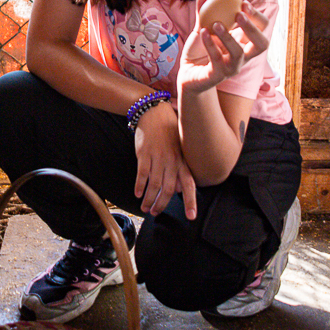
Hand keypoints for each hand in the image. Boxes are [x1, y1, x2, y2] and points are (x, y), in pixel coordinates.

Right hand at [133, 100, 196, 218]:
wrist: (155, 112)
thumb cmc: (168, 132)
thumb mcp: (179, 150)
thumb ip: (180, 170)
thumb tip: (180, 190)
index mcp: (182, 161)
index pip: (189, 185)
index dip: (191, 201)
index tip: (191, 216)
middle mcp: (172, 161)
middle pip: (169, 189)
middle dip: (162, 205)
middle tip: (155, 213)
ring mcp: (158, 157)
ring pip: (155, 185)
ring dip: (150, 199)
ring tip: (145, 208)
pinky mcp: (144, 153)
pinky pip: (142, 174)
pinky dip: (140, 186)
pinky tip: (138, 193)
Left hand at [178, 0, 269, 94]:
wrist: (187, 72)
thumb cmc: (199, 50)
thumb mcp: (201, 29)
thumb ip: (203, 13)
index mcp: (244, 42)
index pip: (262, 28)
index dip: (257, 16)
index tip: (243, 3)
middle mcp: (243, 56)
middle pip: (262, 44)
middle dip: (252, 28)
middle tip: (238, 14)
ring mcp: (232, 67)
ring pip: (238, 53)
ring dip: (228, 36)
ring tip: (215, 24)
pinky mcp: (218, 76)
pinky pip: (217, 59)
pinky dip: (210, 44)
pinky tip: (202, 33)